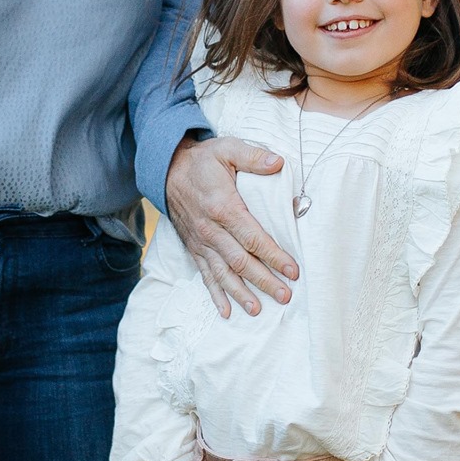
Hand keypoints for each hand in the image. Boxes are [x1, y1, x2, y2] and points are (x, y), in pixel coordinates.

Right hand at [165, 134, 298, 317]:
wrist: (167, 169)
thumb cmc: (203, 161)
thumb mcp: (227, 149)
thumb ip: (254, 156)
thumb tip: (279, 163)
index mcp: (223, 207)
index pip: (253, 237)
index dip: (273, 256)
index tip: (292, 270)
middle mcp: (211, 230)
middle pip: (241, 262)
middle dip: (264, 281)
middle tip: (285, 296)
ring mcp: (201, 242)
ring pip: (223, 273)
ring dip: (240, 294)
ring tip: (257, 310)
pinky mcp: (194, 248)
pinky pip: (205, 275)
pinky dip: (215, 294)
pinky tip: (226, 311)